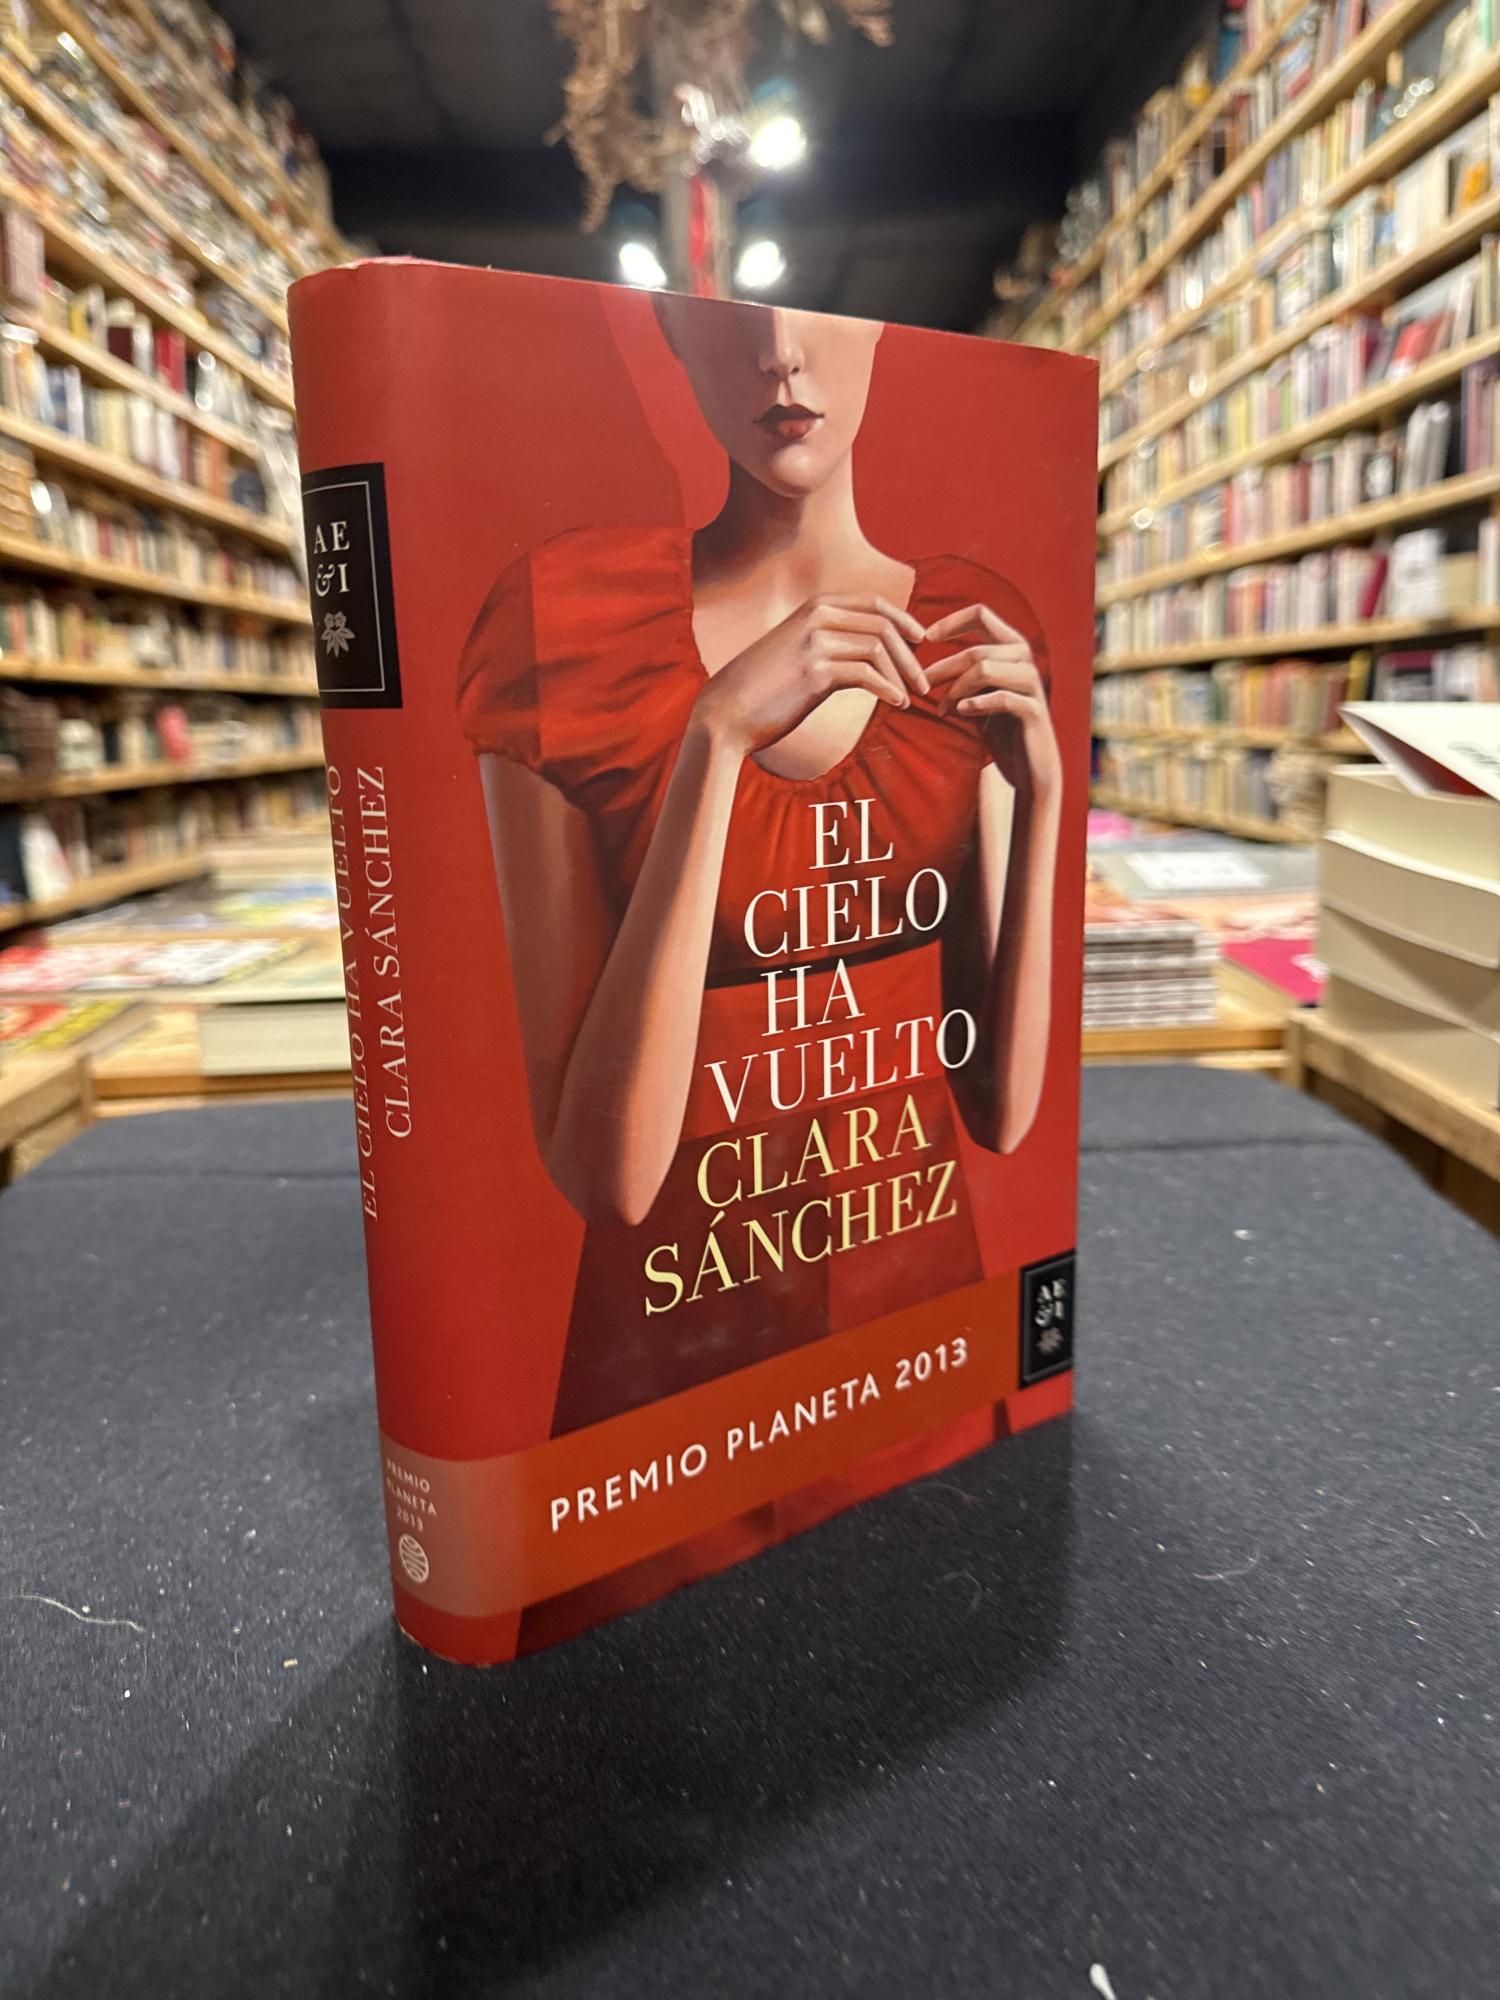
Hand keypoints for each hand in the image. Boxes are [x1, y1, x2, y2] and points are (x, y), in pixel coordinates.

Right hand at [692, 594, 927, 757]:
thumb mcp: (793, 650)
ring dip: (903, 675)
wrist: (725, 713)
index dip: (904, 621)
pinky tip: (896, 705)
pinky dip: (889, 691)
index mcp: (814, 607)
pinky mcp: (816, 672)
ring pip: (879, 649)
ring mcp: (816, 642)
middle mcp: (817, 616)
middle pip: (883, 625)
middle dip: (910, 654)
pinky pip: (867, 675)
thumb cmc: (761, 688)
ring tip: (912, 697)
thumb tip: (861, 649)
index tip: (921, 642)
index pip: (874, 604)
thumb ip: (825, 640)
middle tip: (923, 681)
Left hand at [924, 603, 1060, 807]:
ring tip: (942, 709)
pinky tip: (961, 712)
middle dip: (943, 668)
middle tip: (922, 686)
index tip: (925, 638)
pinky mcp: (1034, 711)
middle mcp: (1026, 659)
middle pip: (976, 650)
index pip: (982, 614)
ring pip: (985, 669)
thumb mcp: (980, 695)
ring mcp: (1032, 684)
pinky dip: (976, 703)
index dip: (951, 622)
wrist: (1031, 768)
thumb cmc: (1002, 730)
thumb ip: (964, 674)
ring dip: (956, 689)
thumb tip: (922, 661)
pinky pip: (1001, 697)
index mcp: (1012, 648)